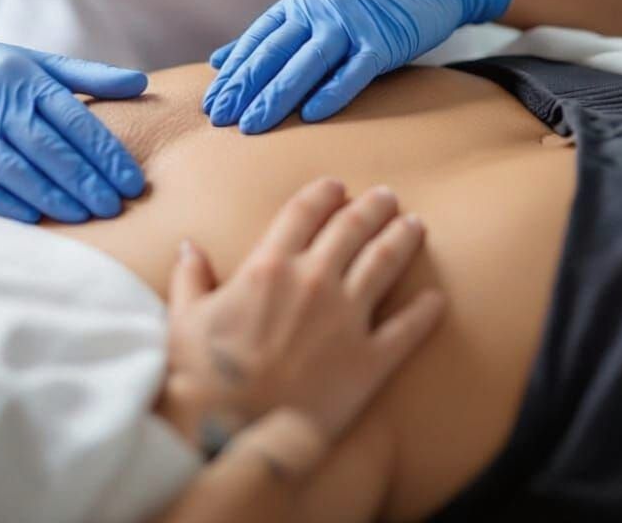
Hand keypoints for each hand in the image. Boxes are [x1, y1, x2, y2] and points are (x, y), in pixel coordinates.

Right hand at [0, 7, 146, 223]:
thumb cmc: (0, 68)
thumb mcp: (44, 64)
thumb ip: (92, 77)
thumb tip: (141, 82)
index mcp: (31, 81)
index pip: (76, 121)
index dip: (106, 153)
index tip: (132, 182)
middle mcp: (1, 103)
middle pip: (48, 148)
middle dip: (84, 180)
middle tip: (112, 207)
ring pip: (14, 167)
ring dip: (49, 195)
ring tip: (81, 216)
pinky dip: (4, 201)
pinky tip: (33, 216)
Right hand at [158, 177, 444, 449]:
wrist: (228, 435)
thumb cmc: (200, 378)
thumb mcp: (184, 318)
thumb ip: (191, 278)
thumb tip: (189, 247)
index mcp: (270, 266)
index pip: (304, 212)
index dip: (323, 193)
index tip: (337, 186)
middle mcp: (314, 281)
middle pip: (352, 228)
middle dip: (372, 207)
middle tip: (388, 197)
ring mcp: (346, 319)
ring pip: (384, 263)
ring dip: (402, 239)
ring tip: (415, 225)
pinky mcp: (369, 362)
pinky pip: (407, 329)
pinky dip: (425, 311)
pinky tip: (437, 299)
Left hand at [202, 0, 515, 132]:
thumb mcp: (320, 4)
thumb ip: (274, 32)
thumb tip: (220, 59)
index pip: (259, 38)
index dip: (235, 71)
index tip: (212, 102)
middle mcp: (321, 5)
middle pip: (276, 51)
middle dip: (246, 87)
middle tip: (221, 118)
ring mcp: (353, 20)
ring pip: (308, 62)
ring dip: (278, 95)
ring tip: (253, 125)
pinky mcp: (385, 38)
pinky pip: (355, 69)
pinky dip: (332, 91)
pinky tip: (311, 115)